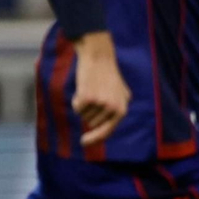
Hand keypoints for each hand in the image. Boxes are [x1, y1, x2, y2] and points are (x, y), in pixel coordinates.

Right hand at [72, 32, 129, 146]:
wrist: (99, 56)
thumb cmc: (108, 73)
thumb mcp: (121, 90)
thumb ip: (119, 106)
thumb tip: (111, 121)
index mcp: (121, 110)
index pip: (106, 132)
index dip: (94, 139)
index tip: (83, 142)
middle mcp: (112, 109)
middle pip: (91, 123)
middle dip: (89, 111)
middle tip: (94, 93)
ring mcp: (100, 104)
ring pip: (83, 115)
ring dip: (83, 104)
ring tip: (91, 88)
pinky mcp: (87, 98)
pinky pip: (76, 107)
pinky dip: (76, 99)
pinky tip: (83, 87)